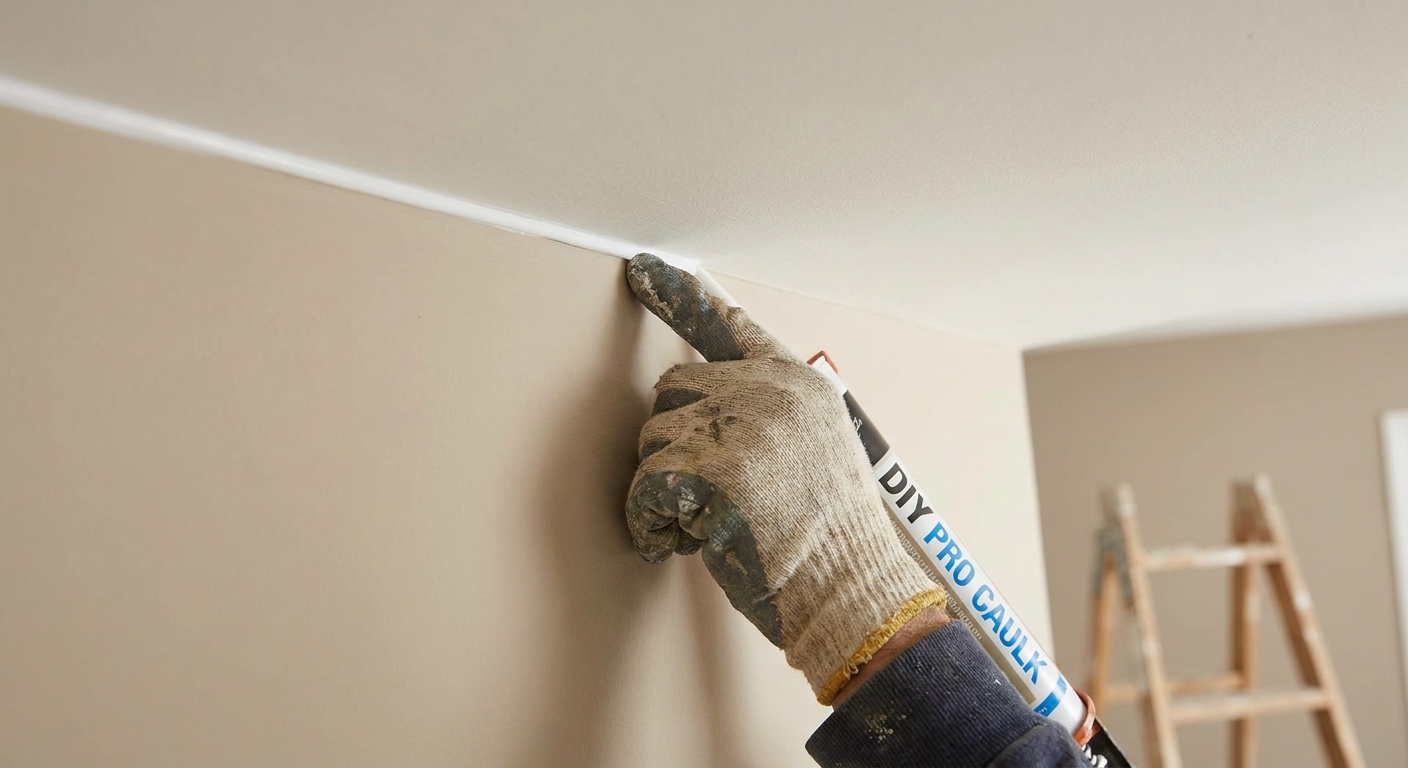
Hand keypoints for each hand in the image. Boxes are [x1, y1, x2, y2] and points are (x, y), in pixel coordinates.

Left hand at [623, 254, 944, 703]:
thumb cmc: (831, 537)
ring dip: (665, 490)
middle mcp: (770, 391)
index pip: (733, 326)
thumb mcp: (820, 449)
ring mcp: (741, 427)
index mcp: (798, 382)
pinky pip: (644, 486)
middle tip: (707, 495)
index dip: (681, 296)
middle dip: (674, 445)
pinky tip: (685, 541)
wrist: (852, 590)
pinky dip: (651, 522)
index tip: (643, 269)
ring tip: (712, 523)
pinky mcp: (713, 471)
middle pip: (672, 391)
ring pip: (652, 440)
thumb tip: (704, 394)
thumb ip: (772, 410)